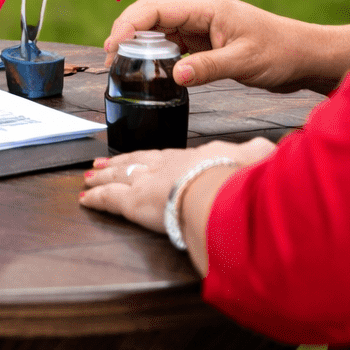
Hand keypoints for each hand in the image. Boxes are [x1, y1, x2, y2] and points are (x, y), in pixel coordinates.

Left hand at [78, 137, 275, 232]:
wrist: (223, 191)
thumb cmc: (241, 178)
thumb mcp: (257, 158)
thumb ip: (257, 153)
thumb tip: (265, 148)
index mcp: (193, 157)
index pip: (165, 156)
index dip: (151, 157)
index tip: (141, 157)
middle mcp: (166, 165)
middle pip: (136, 162)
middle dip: (119, 162)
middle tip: (101, 163)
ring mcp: (148, 181)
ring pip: (118, 176)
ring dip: (102, 176)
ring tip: (89, 175)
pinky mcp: (134, 201)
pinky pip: (109, 199)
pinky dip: (96, 198)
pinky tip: (84, 198)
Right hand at [104, 0, 349, 93]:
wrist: (306, 55)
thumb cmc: (282, 52)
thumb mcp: (244, 62)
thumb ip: (207, 68)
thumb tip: (173, 76)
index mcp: (206, 7)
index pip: (156, 9)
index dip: (129, 24)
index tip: (113, 46)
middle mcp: (199, 11)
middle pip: (150, 11)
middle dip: (125, 30)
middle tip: (110, 57)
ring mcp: (201, 24)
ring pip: (158, 26)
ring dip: (138, 41)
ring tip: (121, 63)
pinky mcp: (204, 39)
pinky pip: (171, 40)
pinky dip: (154, 51)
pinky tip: (148, 66)